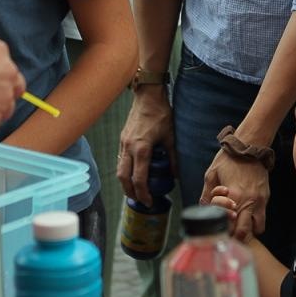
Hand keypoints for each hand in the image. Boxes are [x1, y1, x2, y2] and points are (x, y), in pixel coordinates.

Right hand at [119, 88, 173, 203]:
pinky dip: (124, 170)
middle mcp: (129, 148)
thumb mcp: (170, 136)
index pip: (139, 179)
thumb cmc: (161, 113)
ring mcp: (123, 143)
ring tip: (134, 190)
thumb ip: (173, 157)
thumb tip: (176, 174)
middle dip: (130, 192)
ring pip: (119, 169)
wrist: (148, 95)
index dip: (143, 193)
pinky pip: (120, 159)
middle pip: (123, 177)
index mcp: (141, 148)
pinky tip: (132, 173)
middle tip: (140, 200)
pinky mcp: (122, 139)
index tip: (149, 201)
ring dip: (125, 183)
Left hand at [202, 148, 271, 239]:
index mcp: (233, 197)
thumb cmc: (229, 159)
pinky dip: (255, 221)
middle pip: (244, 232)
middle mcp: (248, 202)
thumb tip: (204, 208)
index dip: (222, 231)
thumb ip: (207, 194)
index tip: (218, 230)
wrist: (250, 146)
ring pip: (258, 228)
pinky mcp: (266, 197)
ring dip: (249, 230)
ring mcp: (259, 201)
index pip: (228, 224)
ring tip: (240, 226)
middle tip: (229, 234)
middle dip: (235, 236)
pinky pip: (263, 217)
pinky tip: (247, 216)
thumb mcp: (212, 174)